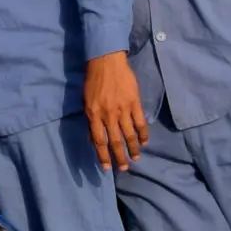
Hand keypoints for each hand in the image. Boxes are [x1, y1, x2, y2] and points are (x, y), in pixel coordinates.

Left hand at [84, 51, 149, 170]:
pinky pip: (140, 122)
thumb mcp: (85, 101)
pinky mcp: (135, 102)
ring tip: (135, 159)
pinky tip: (144, 142)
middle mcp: (108, 115)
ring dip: (132, 149)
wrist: (106, 61)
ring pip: (129, 134)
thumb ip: (90, 120)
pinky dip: (143, 134)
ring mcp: (123, 109)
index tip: (107, 167)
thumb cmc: (93, 80)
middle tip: (124, 169)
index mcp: (94, 115)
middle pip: (115, 141)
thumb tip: (94, 138)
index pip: (99, 141)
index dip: (103, 156)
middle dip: (119, 157)